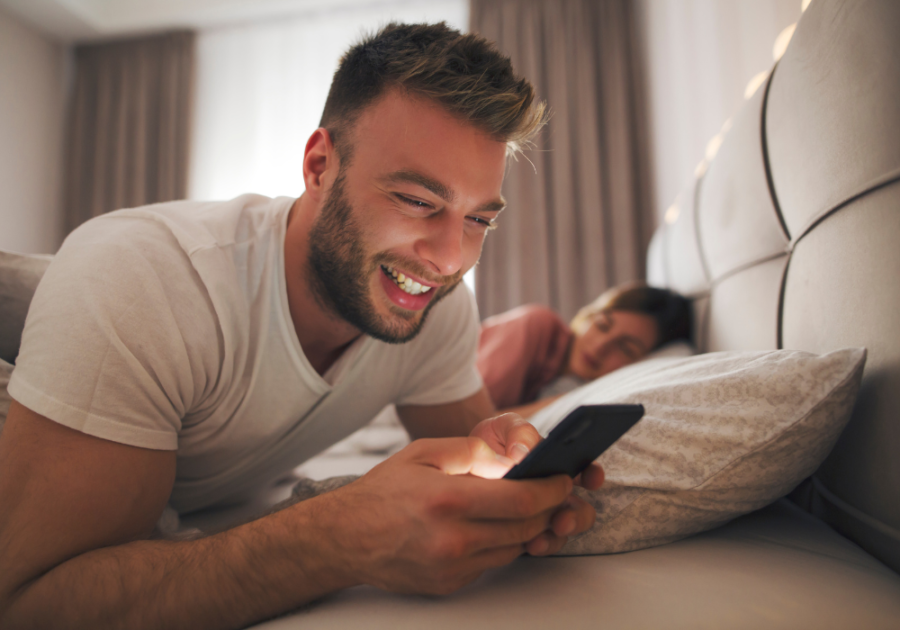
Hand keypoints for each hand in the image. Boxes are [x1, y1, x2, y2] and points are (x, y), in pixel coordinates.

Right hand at [306, 436, 580, 594]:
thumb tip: (512, 458)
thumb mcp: (423, 453)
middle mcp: (453, 539)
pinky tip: (489, 526)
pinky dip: (500, 543)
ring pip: (514, 548)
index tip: (562, 479)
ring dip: (526, 527)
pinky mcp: (450, 585)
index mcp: (448, 500)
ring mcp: (452, 567)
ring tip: (520, 506)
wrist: (346, 538)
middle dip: (546, 508)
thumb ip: (471, 452)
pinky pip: (492, 563)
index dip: (552, 489)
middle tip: (551, 491)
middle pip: (526, 527)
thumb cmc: (384, 491)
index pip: (522, 501)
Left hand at [468, 413, 604, 555]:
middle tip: (563, 520)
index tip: (591, 478)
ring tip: (540, 539)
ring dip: (557, 537)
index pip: (586, 470)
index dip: (593, 475)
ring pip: (562, 531)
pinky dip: (539, 545)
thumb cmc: (491, 441)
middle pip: (581, 509)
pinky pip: (541, 543)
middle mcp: (555, 492)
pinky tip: (530, 544)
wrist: (465, 462)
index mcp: (558, 464)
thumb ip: (519, 432)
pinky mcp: (525, 532)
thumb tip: (524, 453)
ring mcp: (543, 514)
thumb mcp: (504, 426)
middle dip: (578, 517)